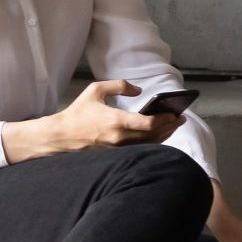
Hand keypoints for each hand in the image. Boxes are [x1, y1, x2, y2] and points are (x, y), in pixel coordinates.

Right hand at [11, 80, 182, 158]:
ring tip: (173, 125)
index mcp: (116, 121)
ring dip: (164, 135)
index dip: (165, 119)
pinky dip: (153, 142)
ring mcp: (118, 149)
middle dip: (170, 127)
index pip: (148, 124)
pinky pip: (140, 149)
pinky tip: (159, 135)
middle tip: (180, 118)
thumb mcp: (96, 90)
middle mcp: (120, 138)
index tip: (175, 113)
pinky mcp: (116, 155)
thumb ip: (119, 86)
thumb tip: (138, 89)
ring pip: (149, 144)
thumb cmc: (78, 113)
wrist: (61, 136)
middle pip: (153, 136)